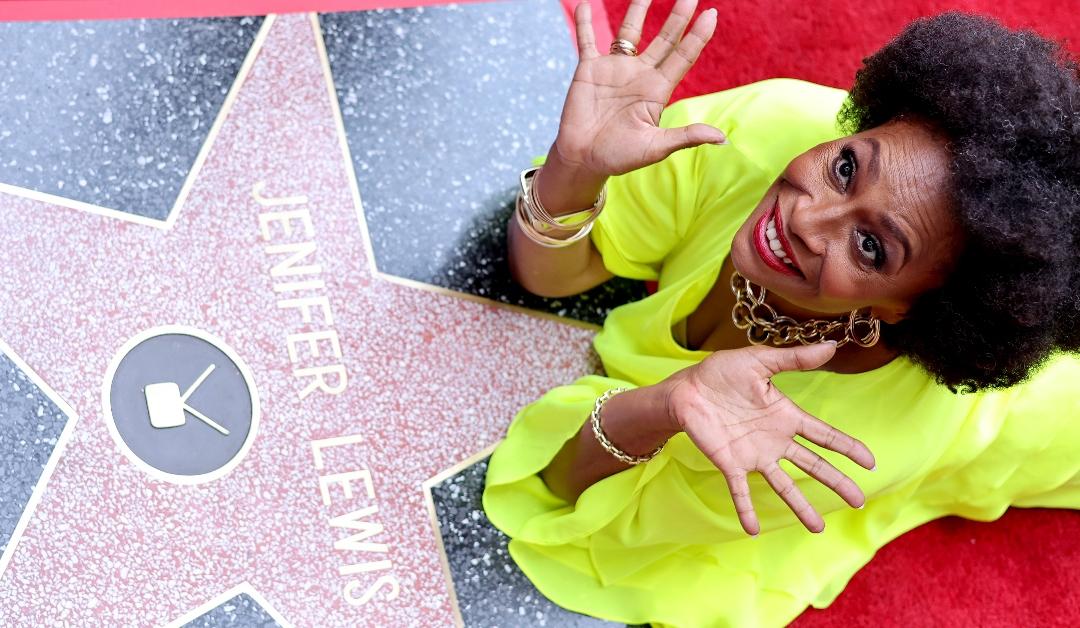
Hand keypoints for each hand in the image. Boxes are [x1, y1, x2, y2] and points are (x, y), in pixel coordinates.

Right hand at [556, 0, 726, 176]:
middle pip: (664, 39)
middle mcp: (639, 75)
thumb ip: (686, 137)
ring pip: (629, 32)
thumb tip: (722, 138)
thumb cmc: (619, 157)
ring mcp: (614, 70)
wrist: (583, 160)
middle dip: (677, 16)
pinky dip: (585, 23)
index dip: (697, 36)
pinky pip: (588, 41)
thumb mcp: (655, 147)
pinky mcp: (589, 70)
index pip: (683, 56)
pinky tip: (585, 3)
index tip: (711, 14)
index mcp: (657, 90)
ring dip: (638, 10)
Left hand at [664, 342, 876, 534]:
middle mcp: (775, 440)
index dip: (847, 447)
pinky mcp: (729, 464)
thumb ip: (793, 358)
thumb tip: (830, 345)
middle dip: (836, 482)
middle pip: (813, 465)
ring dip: (800, 506)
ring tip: (817, 528)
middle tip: (858, 501)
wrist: (686, 389)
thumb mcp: (759, 361)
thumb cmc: (721, 373)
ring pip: (783, 485)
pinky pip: (740, 491)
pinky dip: (746, 510)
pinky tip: (753, 529)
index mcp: (786, 417)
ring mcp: (753, 455)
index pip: (824, 435)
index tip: (870, 462)